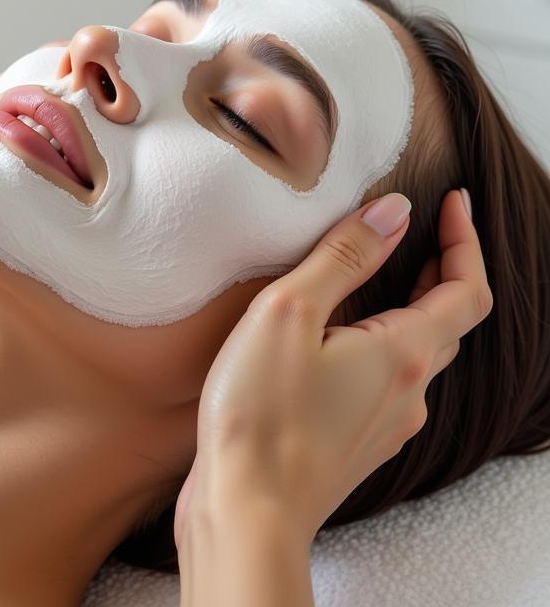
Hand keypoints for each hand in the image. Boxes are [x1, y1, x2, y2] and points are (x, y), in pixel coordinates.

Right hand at [175, 188, 490, 550]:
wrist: (245, 510)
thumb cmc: (260, 412)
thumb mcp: (291, 311)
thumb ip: (344, 257)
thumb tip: (396, 211)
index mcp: (401, 354)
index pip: (467, 290)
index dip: (465, 241)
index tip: (455, 202)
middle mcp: (408, 392)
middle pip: (448, 323)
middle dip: (442, 269)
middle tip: (421, 231)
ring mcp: (386, 424)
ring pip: (418, 354)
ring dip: (414, 307)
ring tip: (380, 275)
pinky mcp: (358, 443)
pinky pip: (389, 382)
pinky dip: (384, 343)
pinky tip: (341, 339)